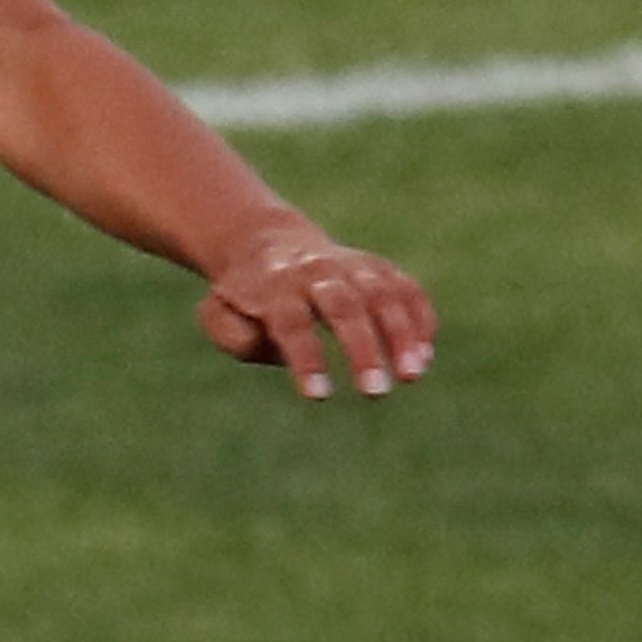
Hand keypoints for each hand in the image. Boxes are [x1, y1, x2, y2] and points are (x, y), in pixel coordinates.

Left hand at [200, 225, 438, 399]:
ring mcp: (352, 266)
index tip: (318, 396)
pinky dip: (420, 318)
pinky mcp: (379, 268)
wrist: (268, 245)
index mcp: (274, 288)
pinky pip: (407, 289)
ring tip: (411, 376)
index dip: (306, 359)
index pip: (292, 323)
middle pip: (344, 306)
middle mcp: (317, 272)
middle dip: (363, 349)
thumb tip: (268, 344)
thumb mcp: (218, 314)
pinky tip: (423, 355)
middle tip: (375, 392)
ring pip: (383, 294)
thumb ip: (233, 334)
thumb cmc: (244, 298)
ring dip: (401, 335)